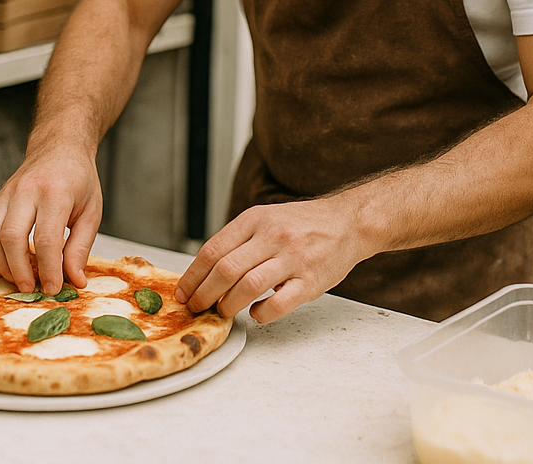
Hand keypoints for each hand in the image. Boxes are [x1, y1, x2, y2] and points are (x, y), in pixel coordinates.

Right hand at [0, 145, 102, 294]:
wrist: (59, 148)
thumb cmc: (78, 180)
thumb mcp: (91, 212)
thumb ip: (80, 248)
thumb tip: (75, 281)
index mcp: (56, 192)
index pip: (46, 239)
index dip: (48, 270)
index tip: (53, 289)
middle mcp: (27, 190)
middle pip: (12, 238)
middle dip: (19, 270)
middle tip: (31, 289)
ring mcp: (7, 193)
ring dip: (2, 264)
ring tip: (19, 280)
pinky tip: (5, 266)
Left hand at [174, 198, 370, 323]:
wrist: (349, 222)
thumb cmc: (302, 224)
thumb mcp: (266, 219)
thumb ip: (239, 240)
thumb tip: (204, 271)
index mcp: (256, 219)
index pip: (213, 250)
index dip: (193, 275)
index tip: (184, 292)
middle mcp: (273, 236)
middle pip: (225, 270)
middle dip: (204, 294)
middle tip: (197, 307)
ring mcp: (293, 258)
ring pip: (248, 286)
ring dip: (229, 305)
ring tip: (223, 311)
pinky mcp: (311, 281)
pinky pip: (279, 303)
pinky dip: (261, 313)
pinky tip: (256, 313)